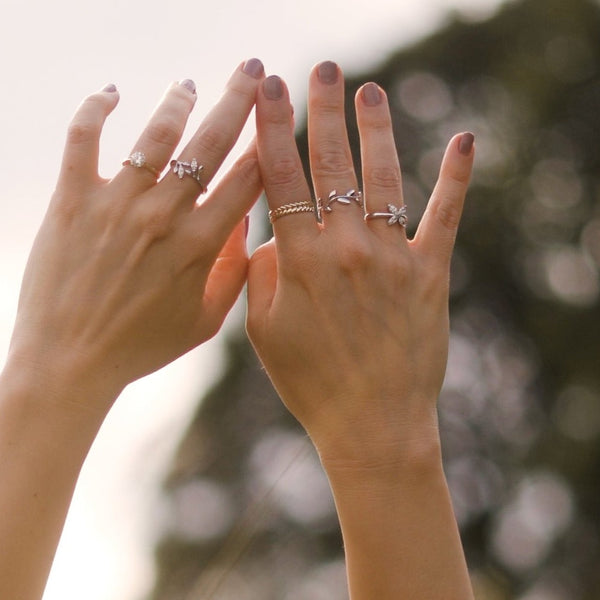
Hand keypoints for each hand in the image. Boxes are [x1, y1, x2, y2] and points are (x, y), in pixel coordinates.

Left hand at [7, 59, 264, 409]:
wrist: (71, 361)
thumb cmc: (143, 346)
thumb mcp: (205, 320)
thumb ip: (233, 271)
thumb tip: (244, 222)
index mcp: (202, 245)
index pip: (248, 180)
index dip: (268, 144)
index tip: (280, 118)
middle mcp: (164, 216)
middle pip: (210, 144)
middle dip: (238, 101)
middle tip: (252, 70)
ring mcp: (117, 204)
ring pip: (155, 135)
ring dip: (177, 102)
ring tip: (190, 84)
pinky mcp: (73, 201)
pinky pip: (83, 139)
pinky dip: (96, 109)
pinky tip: (110, 92)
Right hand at [247, 62, 473, 467]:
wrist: (372, 424)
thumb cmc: (311, 382)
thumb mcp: (265, 333)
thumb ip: (262, 275)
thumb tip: (271, 233)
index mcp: (301, 262)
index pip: (281, 179)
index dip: (273, 130)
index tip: (268, 91)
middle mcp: (346, 250)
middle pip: (330, 166)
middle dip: (321, 111)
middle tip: (320, 68)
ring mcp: (391, 258)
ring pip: (382, 179)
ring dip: (375, 130)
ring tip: (369, 90)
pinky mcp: (429, 274)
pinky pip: (444, 216)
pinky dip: (457, 177)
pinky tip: (466, 140)